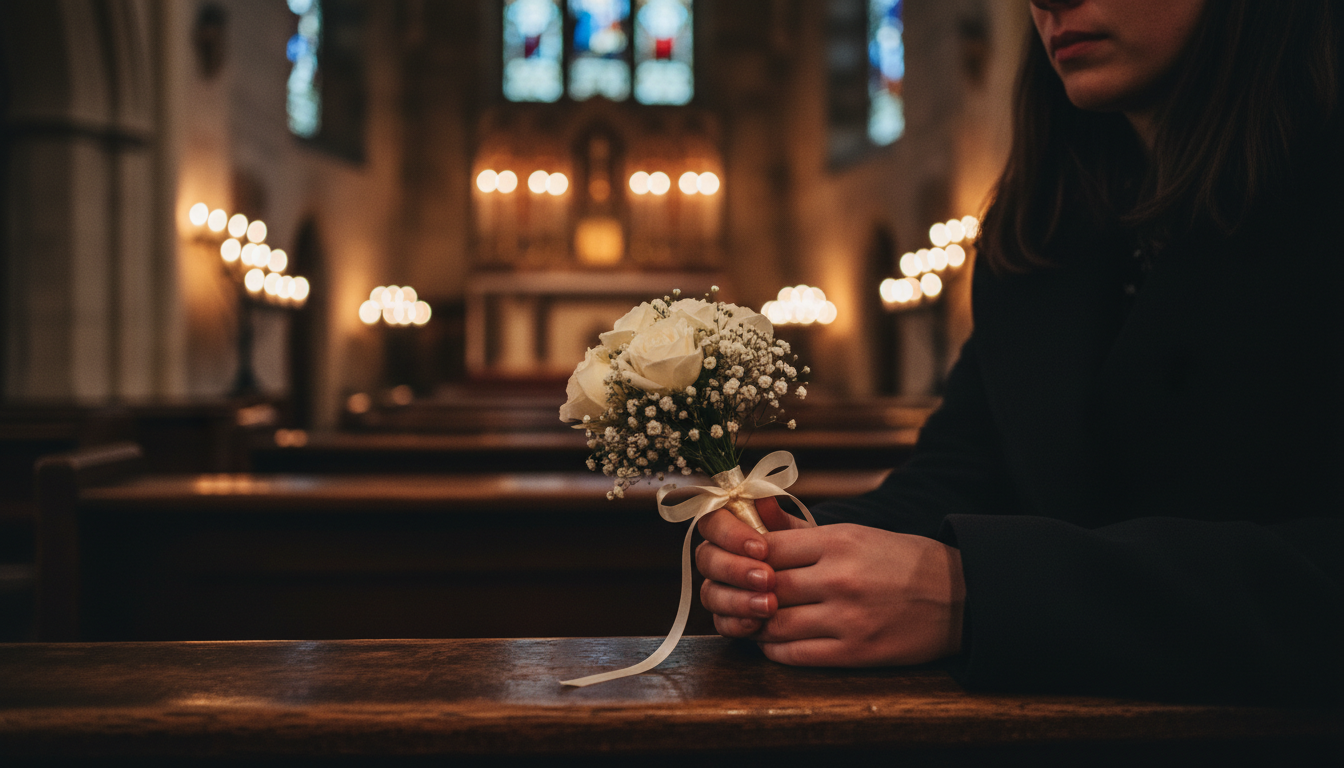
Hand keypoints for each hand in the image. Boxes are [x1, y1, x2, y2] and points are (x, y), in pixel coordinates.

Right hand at [695, 497, 810, 637]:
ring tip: (769, 605)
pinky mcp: (727, 617)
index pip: (712, 522)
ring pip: (710, 593)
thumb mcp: (799, 534)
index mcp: (728, 529)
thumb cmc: (806, 551)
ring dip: (738, 600)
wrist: (820, 583)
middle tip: (768, 578)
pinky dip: (737, 624)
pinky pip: (721, 622)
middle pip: (707, 559)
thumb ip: (778, 520)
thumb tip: (765, 500)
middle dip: (736, 570)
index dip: (731, 535)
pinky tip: (756, 624)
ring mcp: (719, 588)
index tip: (761, 547)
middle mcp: (718, 557)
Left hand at [697, 504, 965, 666]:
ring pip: (774, 625)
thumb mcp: (855, 534)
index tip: (742, 564)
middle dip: (747, 594)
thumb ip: (801, 532)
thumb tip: (755, 514)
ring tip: (756, 619)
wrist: (958, 597)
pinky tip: (774, 641)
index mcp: (838, 542)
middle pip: (766, 588)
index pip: (768, 548)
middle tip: (740, 596)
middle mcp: (839, 579)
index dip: (746, 558)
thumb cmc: (901, 561)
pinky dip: (775, 649)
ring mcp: (846, 618)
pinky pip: (795, 654)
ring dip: (757, 624)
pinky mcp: (854, 652)